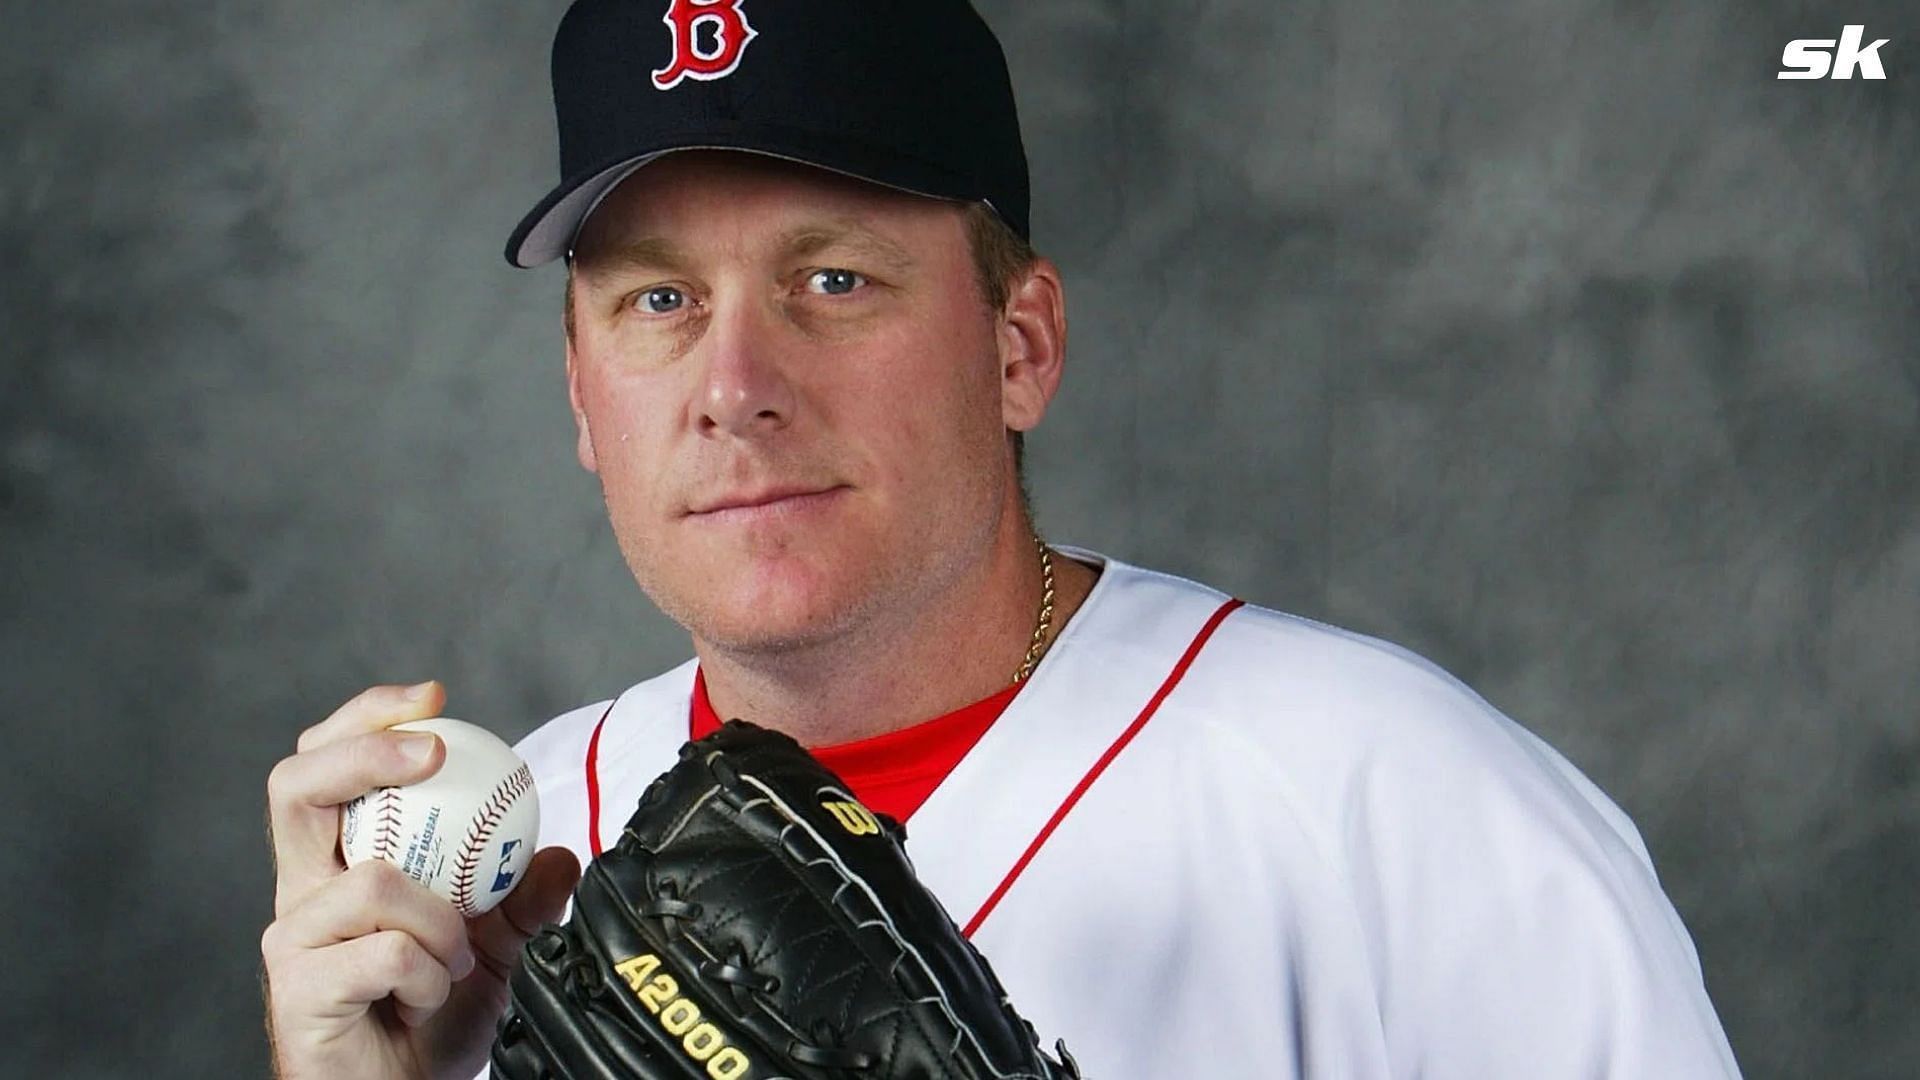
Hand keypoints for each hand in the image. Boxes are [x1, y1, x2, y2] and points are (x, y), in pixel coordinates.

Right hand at [261, 681, 581, 1079]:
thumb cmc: (431, 1020)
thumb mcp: (495, 949)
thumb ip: (522, 900)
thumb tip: (563, 853)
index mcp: (337, 864)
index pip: (326, 765)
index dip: (366, 718)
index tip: (432, 696)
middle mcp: (303, 892)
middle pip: (296, 786)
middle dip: (363, 751)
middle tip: (432, 754)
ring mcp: (293, 941)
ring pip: (369, 881)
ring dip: (436, 917)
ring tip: (452, 958)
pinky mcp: (298, 990)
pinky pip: (382, 952)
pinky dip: (424, 971)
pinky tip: (427, 995)